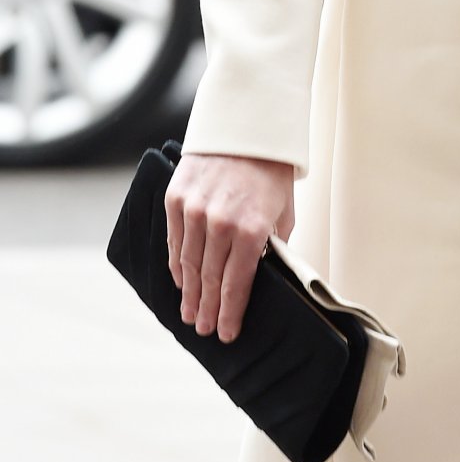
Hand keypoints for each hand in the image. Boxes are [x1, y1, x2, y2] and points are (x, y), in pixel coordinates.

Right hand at [164, 151, 294, 343]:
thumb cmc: (271, 172)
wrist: (248, 126)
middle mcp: (220, 222)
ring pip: (188, 264)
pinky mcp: (177, 197)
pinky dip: (176, 265)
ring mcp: (195, 210)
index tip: (227, 334)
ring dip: (189, 294)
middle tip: (205, 330)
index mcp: (252, 229)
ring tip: (190, 314)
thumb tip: (265, 279)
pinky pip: (174, 241)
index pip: (237, 284)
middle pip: (210, 280)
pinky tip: (180, 281)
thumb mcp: (284, 211)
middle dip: (208, 309)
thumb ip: (273, 247)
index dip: (231, 313)